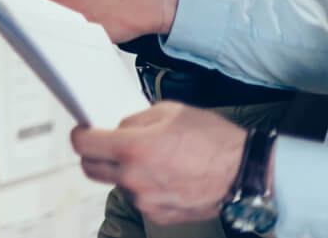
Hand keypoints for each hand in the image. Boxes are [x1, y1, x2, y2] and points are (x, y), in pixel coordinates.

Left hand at [71, 103, 246, 225]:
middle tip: (107, 144)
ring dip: (124, 171)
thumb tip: (116, 127)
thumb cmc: (213, 140)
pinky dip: (144, 187)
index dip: (80, 135)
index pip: (83, 145)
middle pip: (91, 169)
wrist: (246, 174)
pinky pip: (139, 198)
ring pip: (117, 183)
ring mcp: (146, 201)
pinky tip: (165, 176)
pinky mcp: (160, 216)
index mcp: (133, 149)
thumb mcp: (169, 112)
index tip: (84, 131)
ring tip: (151, 159)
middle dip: (94, 154)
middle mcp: (135, 179)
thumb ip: (134, 120)